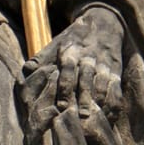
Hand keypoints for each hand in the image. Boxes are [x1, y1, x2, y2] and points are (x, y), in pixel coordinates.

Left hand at [20, 6, 123, 143]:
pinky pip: (116, 90)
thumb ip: (41, 57)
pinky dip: (113, 105)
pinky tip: (107, 117)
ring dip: (99, 103)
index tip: (62, 105)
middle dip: (84, 98)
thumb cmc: (73, 39)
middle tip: (80, 116)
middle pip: (86, 80)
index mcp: (70, 51)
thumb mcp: (56, 43)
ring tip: (94, 120)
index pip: (67, 70)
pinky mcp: (115, 72)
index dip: (65, 87)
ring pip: (102, 86)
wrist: (102, 24)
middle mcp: (88, 58)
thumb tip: (27, 70)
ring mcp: (103, 65)